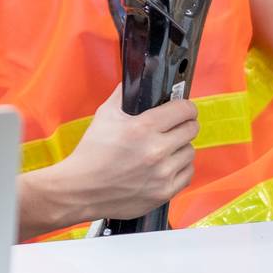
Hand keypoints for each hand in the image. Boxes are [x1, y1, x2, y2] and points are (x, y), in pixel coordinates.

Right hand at [50, 85, 198, 222]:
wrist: (81, 189)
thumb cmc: (91, 152)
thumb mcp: (104, 115)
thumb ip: (123, 94)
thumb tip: (136, 80)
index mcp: (143, 127)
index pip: (184, 110)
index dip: (185, 107)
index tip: (181, 109)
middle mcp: (156, 150)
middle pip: (191, 129)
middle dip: (184, 124)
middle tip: (174, 127)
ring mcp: (162, 174)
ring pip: (190, 152)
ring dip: (180, 147)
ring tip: (167, 148)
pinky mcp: (164, 192)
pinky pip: (187, 174)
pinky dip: (180, 168)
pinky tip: (167, 165)